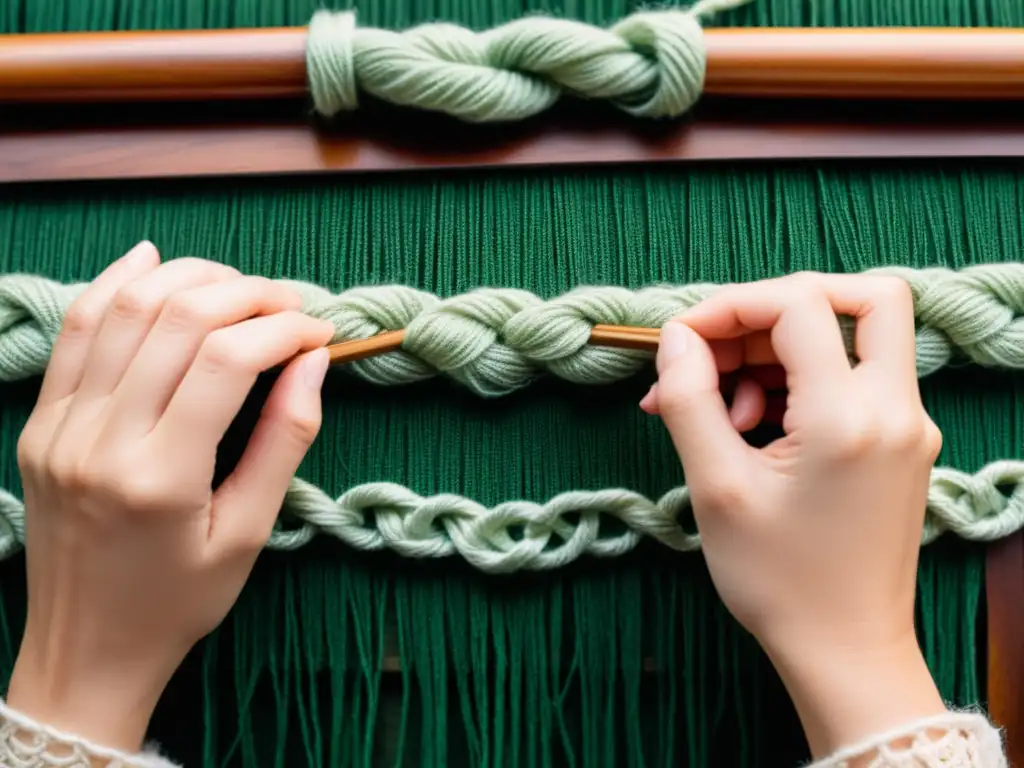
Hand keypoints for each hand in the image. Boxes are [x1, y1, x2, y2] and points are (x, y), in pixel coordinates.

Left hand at [7, 243, 334, 751]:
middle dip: (247, 294)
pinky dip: (116, 283)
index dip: (283, 329)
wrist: (85, 648)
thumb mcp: (249, 533)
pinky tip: (154, 260)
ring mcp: (61, 426)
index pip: (226, 361)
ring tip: (239, 285)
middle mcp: (100, 439)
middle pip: (178, 320)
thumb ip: (285, 442)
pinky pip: (77, 330)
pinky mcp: (42, 422)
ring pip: (124, 309)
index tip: (320, 333)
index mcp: (160, 477)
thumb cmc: (179, 602)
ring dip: (189, 279)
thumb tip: (313, 364)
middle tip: (290, 303)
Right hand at [641, 273, 946, 757]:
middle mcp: (896, 409)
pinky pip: (854, 378)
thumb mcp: (717, 488)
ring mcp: (908, 425)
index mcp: (851, 417)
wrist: (845, 651)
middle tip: (711, 357)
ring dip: (780, 350)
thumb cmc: (779, 582)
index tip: (680, 340)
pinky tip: (751, 425)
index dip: (731, 306)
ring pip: (853, 336)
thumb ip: (690, 400)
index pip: (800, 306)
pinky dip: (800, 380)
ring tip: (721, 409)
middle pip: (857, 298)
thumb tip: (675, 340)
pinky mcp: (902, 442)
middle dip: (771, 311)